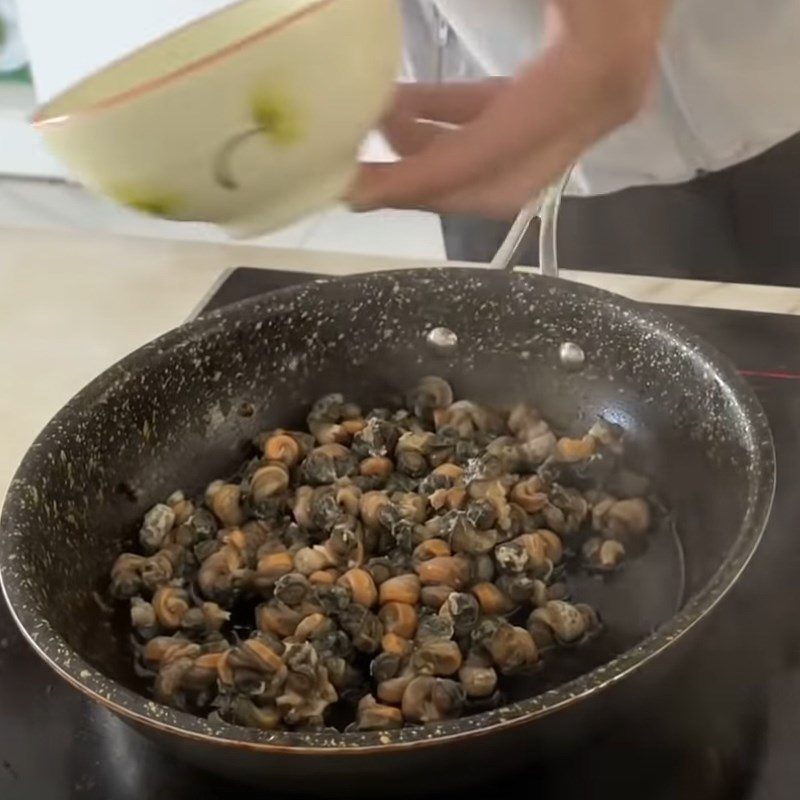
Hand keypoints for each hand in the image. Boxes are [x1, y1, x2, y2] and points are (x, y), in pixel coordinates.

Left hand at [347, 0, 668, 218]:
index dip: (422, 178)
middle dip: (427, 189)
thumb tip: (381, 69)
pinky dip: (457, 124)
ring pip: (504, 161)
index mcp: (594, 67)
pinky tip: (408, 106)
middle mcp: (600, 102)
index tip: (358, 190)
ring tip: (375, 130)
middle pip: (500, 184)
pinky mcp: (582, 88)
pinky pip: (512, 126)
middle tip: (361, 179)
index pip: (491, 149)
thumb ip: (479, 31)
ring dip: (435, 154)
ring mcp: (595, 100)